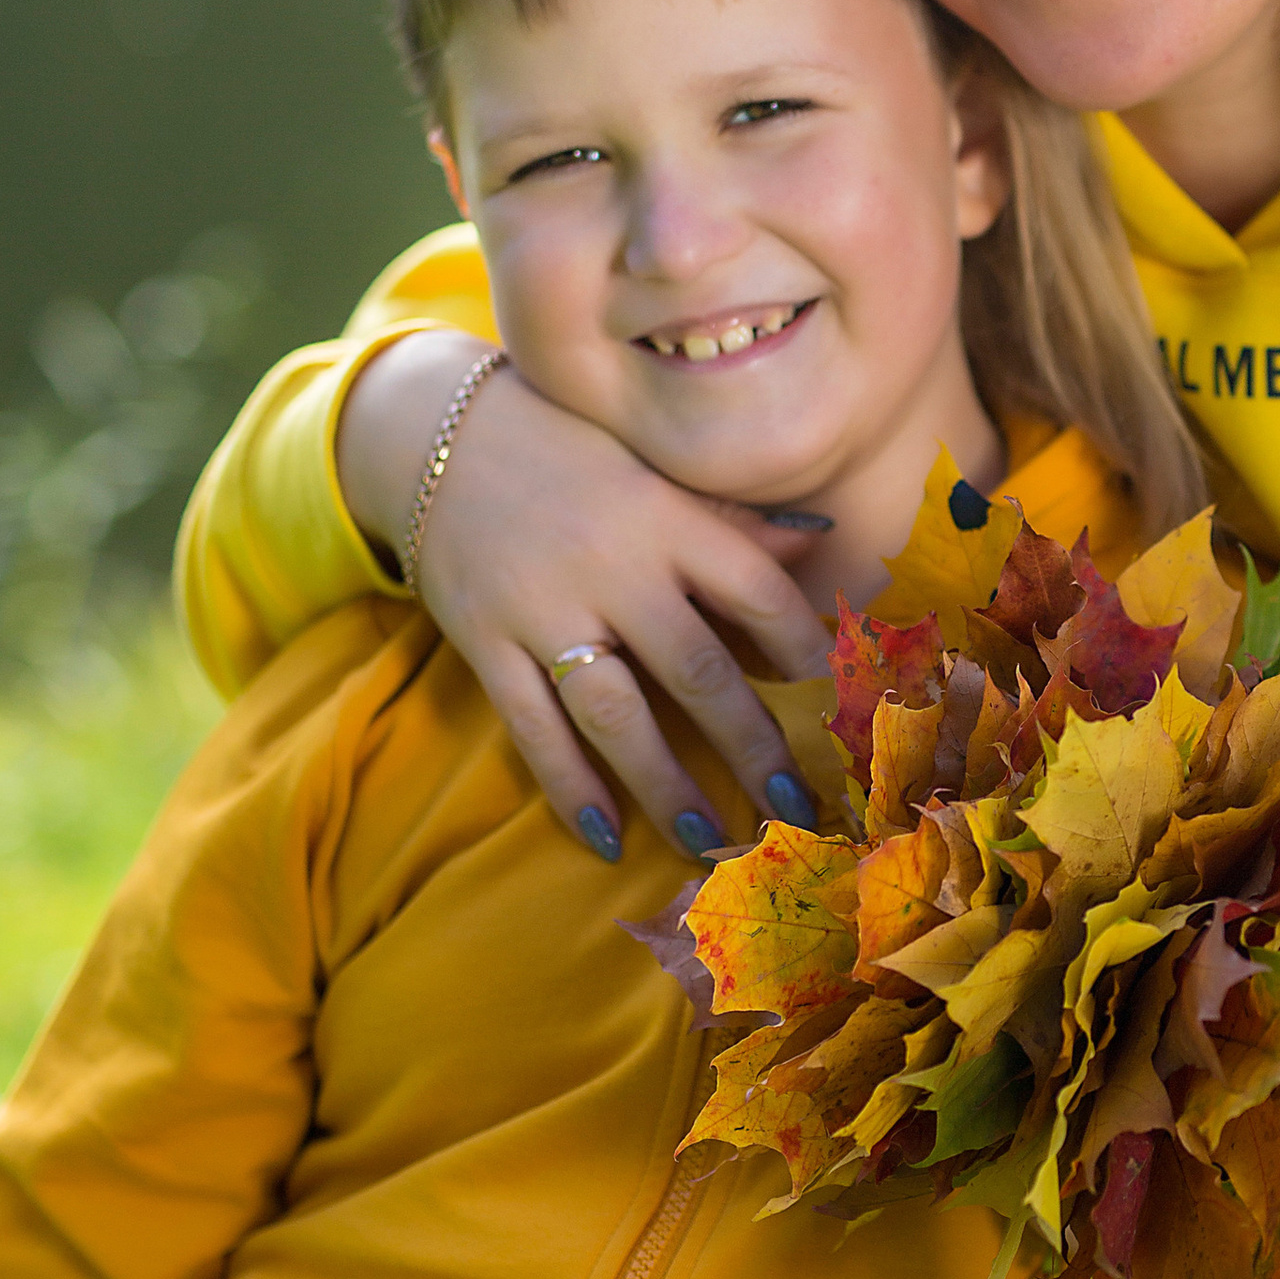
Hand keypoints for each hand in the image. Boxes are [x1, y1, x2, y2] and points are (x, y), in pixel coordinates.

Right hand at [339, 335, 834, 858]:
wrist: (434, 435)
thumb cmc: (569, 451)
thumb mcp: (652, 465)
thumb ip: (729, 516)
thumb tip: (823, 536)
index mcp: (665, 517)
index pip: (755, 590)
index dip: (804, 650)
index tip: (844, 705)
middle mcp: (610, 566)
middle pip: (696, 669)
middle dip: (753, 746)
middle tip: (798, 811)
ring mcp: (542, 610)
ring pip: (615, 715)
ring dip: (666, 786)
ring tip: (710, 842)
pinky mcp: (486, 643)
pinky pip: (532, 728)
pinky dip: (568, 786)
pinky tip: (606, 837)